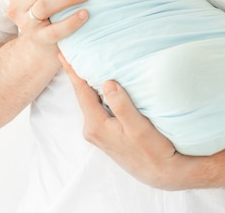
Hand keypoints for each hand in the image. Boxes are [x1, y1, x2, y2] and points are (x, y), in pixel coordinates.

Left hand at [59, 54, 189, 189]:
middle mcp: (93, 129)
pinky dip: (97, 92)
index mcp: (96, 125)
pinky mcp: (107, 133)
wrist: (161, 173)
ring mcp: (99, 132)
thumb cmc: (152, 150)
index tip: (63, 53)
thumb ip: (122, 105)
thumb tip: (107, 83)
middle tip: (73, 51)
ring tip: (85, 61)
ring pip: (90, 100)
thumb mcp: (138, 127)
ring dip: (88, 82)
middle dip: (78, 73)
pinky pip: (98, 106)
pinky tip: (102, 83)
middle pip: (83, 94)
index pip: (81, 91)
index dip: (73, 71)